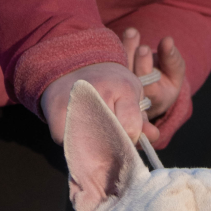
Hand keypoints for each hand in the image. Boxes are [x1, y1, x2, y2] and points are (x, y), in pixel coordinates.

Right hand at [40, 62, 159, 145]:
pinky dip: (74, 143)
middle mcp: (98, 92)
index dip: (130, 137)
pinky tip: (77, 128)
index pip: (130, 129)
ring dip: (93, 146)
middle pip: (110, 140)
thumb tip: (154, 136)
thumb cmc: (109, 86)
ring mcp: (74, 103)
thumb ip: (142, 121)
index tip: (126, 133)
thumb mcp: (131, 96)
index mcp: (123, 87)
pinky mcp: (55, 115)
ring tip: (93, 129)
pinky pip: (69, 144)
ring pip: (90, 146)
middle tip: (108, 134)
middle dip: (112, 144)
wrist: (72, 65)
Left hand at [122, 28, 185, 122]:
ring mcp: (122, 87)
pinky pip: (112, 64)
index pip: (146, 84)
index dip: (143, 66)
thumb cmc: (168, 80)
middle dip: (130, 51)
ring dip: (124, 46)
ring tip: (130, 31)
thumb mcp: (176, 72)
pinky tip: (125, 34)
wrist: (154, 89)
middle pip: (129, 73)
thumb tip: (168, 40)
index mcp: (154, 97)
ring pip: (119, 67)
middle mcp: (136, 94)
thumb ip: (173, 59)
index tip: (144, 48)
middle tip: (132, 34)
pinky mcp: (114, 78)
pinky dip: (116, 48)